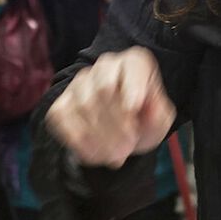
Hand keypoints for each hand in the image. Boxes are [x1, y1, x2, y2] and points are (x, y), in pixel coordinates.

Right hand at [46, 46, 175, 165]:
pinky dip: (80, 142)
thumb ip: (159, 115)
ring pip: (84, 106)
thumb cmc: (143, 122)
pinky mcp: (61, 105)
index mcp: (134, 63)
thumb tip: (150, 109)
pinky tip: (95, 155)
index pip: (131, 66)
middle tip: (128, 147)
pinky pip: (63, 120)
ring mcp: (79, 84)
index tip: (133, 110)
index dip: (131, 87)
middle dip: (117, 123)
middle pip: (104, 89)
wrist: (121, 134)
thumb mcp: (159, 121)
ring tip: (116, 156)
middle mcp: (105, 67)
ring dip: (101, 137)